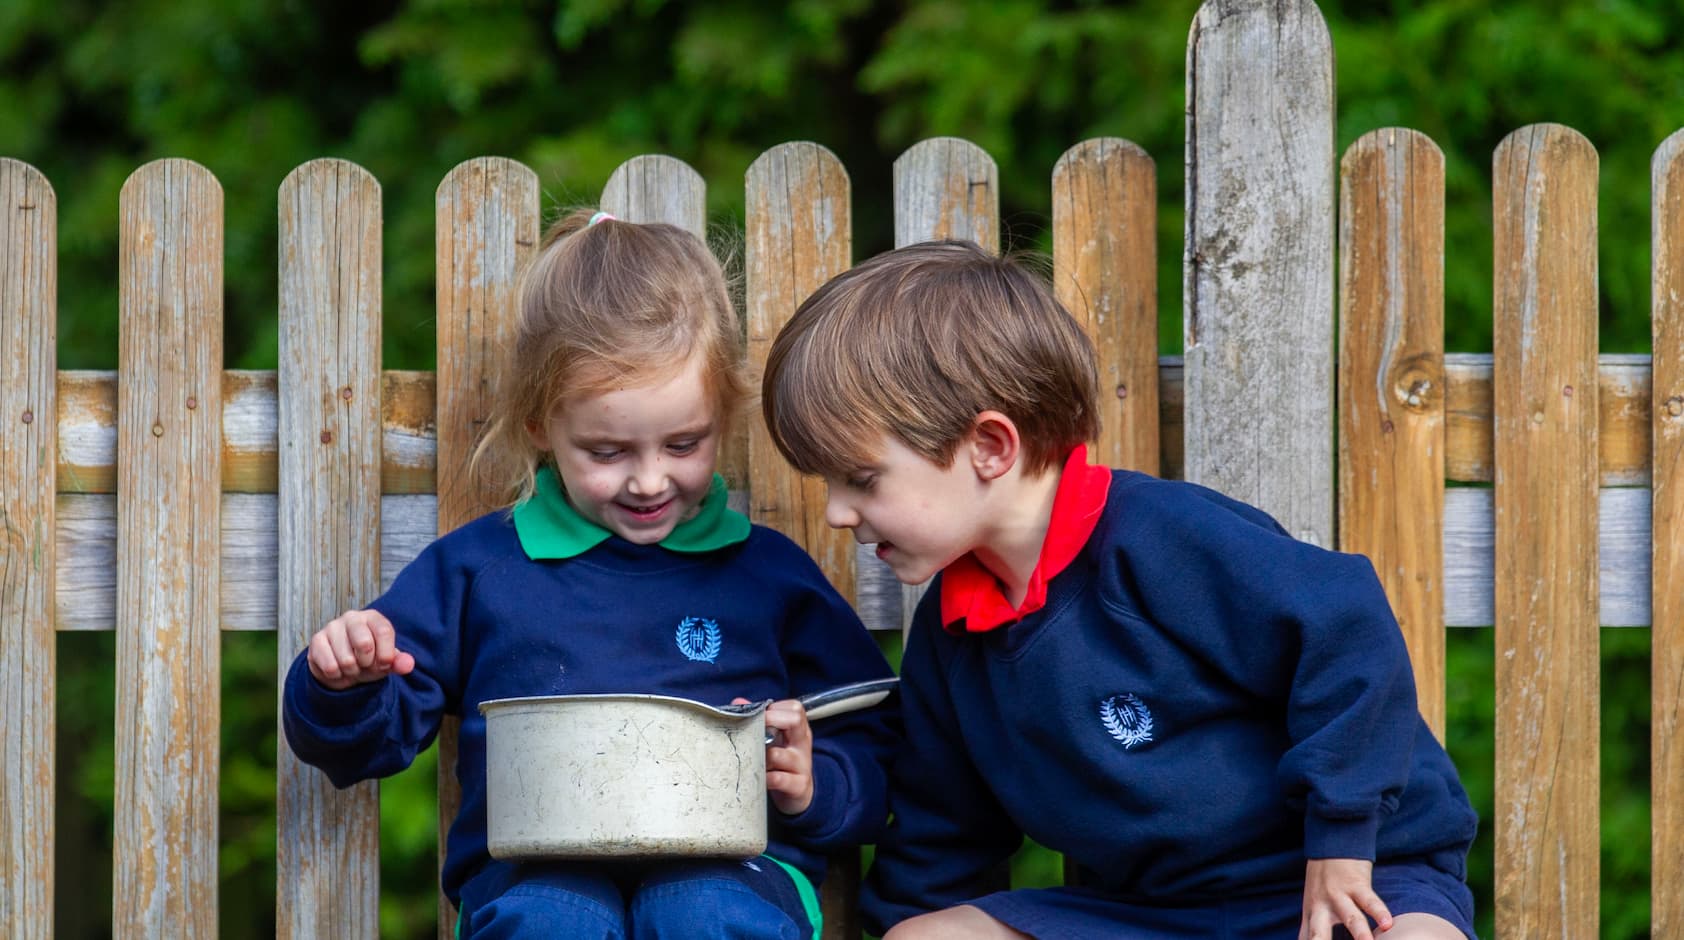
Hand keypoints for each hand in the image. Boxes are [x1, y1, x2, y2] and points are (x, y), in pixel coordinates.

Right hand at [306, 608, 414, 690]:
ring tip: (351, 667)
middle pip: (365, 643)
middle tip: (364, 664)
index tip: (383, 664)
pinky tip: (338, 669)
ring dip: (351, 671)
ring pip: (346, 659)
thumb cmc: (368, 660)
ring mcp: (332, 627)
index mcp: (373, 618)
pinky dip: (337, 675)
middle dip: (367, 663)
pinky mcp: (317, 641)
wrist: (342, 669)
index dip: (385, 655)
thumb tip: (408, 665)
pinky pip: (330, 666)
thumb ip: (399, 663)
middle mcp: (352, 617)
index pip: (384, 632)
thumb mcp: (386, 662)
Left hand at [756, 698, 815, 814]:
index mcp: (798, 729)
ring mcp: (802, 764)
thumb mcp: (776, 739)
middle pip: (794, 720)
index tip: (757, 715)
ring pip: (779, 754)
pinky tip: (756, 779)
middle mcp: (802, 743)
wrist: (799, 792)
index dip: (773, 709)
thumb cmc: (783, 762)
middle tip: (752, 728)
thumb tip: (738, 702)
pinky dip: (765, 778)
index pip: (794, 709)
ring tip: (750, 759)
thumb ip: (758, 720)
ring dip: (761, 756)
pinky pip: (779, 779)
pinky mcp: (798, 785)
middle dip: (770, 720)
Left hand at [1300, 858, 1391, 939]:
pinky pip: (1370, 901)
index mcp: (1310, 915)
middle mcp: (1321, 907)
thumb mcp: (1311, 905)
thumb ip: (1309, 929)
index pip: (1309, 939)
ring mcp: (1339, 896)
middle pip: (1318, 932)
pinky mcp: (1357, 885)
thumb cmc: (1322, 881)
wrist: (1333, 844)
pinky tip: (1387, 924)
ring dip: (1360, 933)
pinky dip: (1380, 912)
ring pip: (1350, 918)